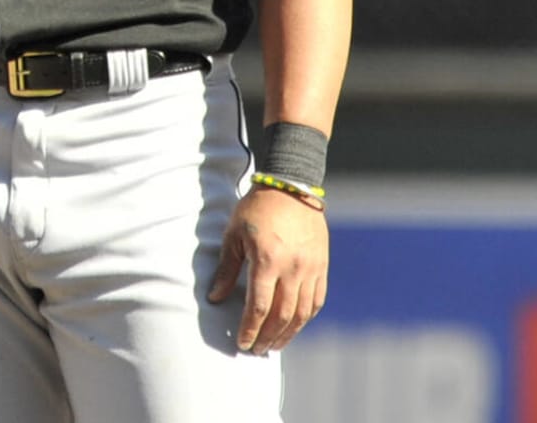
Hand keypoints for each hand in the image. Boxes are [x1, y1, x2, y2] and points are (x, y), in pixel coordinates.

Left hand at [207, 187, 328, 353]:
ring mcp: (310, 268)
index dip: (250, 328)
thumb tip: (215, 298)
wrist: (291, 187)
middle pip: (281, 315)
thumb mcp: (234, 235)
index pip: (259, 307)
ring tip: (275, 345)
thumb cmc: (256, 209)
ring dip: (287, 333)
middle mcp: (292, 268)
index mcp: (267, 260)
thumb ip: (227, 269)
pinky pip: (316, 300)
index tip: (242, 342)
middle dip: (267, 337)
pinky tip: (294, 326)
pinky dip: (305, 317)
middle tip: (256, 350)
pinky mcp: (322, 266)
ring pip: (301, 312)